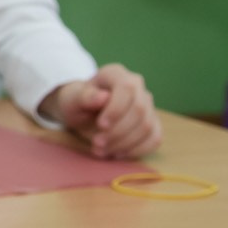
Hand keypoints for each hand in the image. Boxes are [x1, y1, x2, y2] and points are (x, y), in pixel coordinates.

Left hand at [41, 63, 162, 158]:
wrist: (83, 113)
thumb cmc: (77, 103)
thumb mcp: (73, 99)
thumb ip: (85, 97)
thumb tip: (103, 97)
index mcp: (116, 74)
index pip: (127, 89)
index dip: (117, 110)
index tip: (100, 126)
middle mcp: (137, 86)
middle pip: (140, 110)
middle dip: (119, 132)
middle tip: (97, 144)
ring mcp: (147, 105)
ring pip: (147, 127)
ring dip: (125, 144)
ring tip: (102, 151)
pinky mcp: (152, 123)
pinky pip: (155, 138)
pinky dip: (137, 150)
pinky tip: (118, 154)